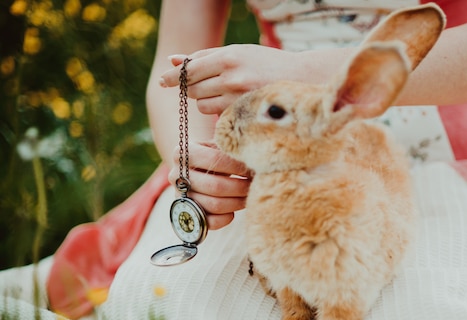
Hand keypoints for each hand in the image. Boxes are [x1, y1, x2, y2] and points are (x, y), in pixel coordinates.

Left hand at [159, 44, 297, 114]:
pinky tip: (233, 106)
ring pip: (203, 106)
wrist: (302, 79)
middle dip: (194, 89)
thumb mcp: (238, 53)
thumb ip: (205, 58)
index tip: (162, 81)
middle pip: (194, 89)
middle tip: (208, 86)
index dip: (174, 77)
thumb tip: (173, 61)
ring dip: (207, 102)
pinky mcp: (245, 115)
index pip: (190, 70)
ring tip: (224, 95)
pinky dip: (220, 113)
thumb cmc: (266, 64)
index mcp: (229, 57)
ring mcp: (239, 98)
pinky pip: (218, 117)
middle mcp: (232, 77)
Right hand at [169, 141, 251, 229]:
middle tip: (254, 183)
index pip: (213, 159)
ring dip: (238, 202)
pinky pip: (210, 223)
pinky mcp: (188, 215)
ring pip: (214, 205)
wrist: (199, 169)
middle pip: (215, 186)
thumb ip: (231, 148)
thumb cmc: (215, 154)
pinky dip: (226, 218)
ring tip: (249, 194)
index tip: (252, 167)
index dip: (237, 165)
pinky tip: (235, 210)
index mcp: (182, 153)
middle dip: (240, 186)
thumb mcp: (219, 145)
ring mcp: (181, 197)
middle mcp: (176, 176)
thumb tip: (255, 158)